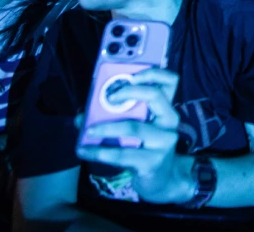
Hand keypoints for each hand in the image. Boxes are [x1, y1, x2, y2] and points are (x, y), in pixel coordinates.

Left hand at [76, 68, 186, 203]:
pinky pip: (122, 154)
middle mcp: (169, 121)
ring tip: (88, 130)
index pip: (170, 81)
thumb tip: (83, 114)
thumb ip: (115, 116)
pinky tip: (84, 150)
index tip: (132, 75)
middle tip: (109, 98)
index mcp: (165, 107)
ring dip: (106, 127)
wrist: (160, 180)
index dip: (153, 73)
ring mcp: (163, 141)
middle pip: (155, 95)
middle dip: (129, 91)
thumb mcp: (136, 127)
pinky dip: (99, 151)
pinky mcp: (153, 162)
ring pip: (133, 126)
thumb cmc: (144, 147)